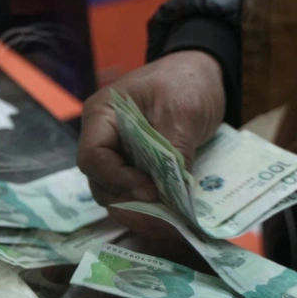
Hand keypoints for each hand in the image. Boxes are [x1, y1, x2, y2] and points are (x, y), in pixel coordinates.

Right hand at [78, 51, 226, 235]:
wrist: (203, 71)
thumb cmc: (186, 81)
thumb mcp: (182, 110)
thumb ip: (172, 150)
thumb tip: (172, 195)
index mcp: (101, 116)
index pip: (93, 158)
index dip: (118, 180)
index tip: (151, 192)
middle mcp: (103, 140)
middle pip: (100, 183)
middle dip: (129, 204)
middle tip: (162, 221)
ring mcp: (118, 156)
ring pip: (116, 195)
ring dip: (140, 213)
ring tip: (170, 225)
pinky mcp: (136, 168)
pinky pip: (135, 194)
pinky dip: (151, 209)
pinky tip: (172, 219)